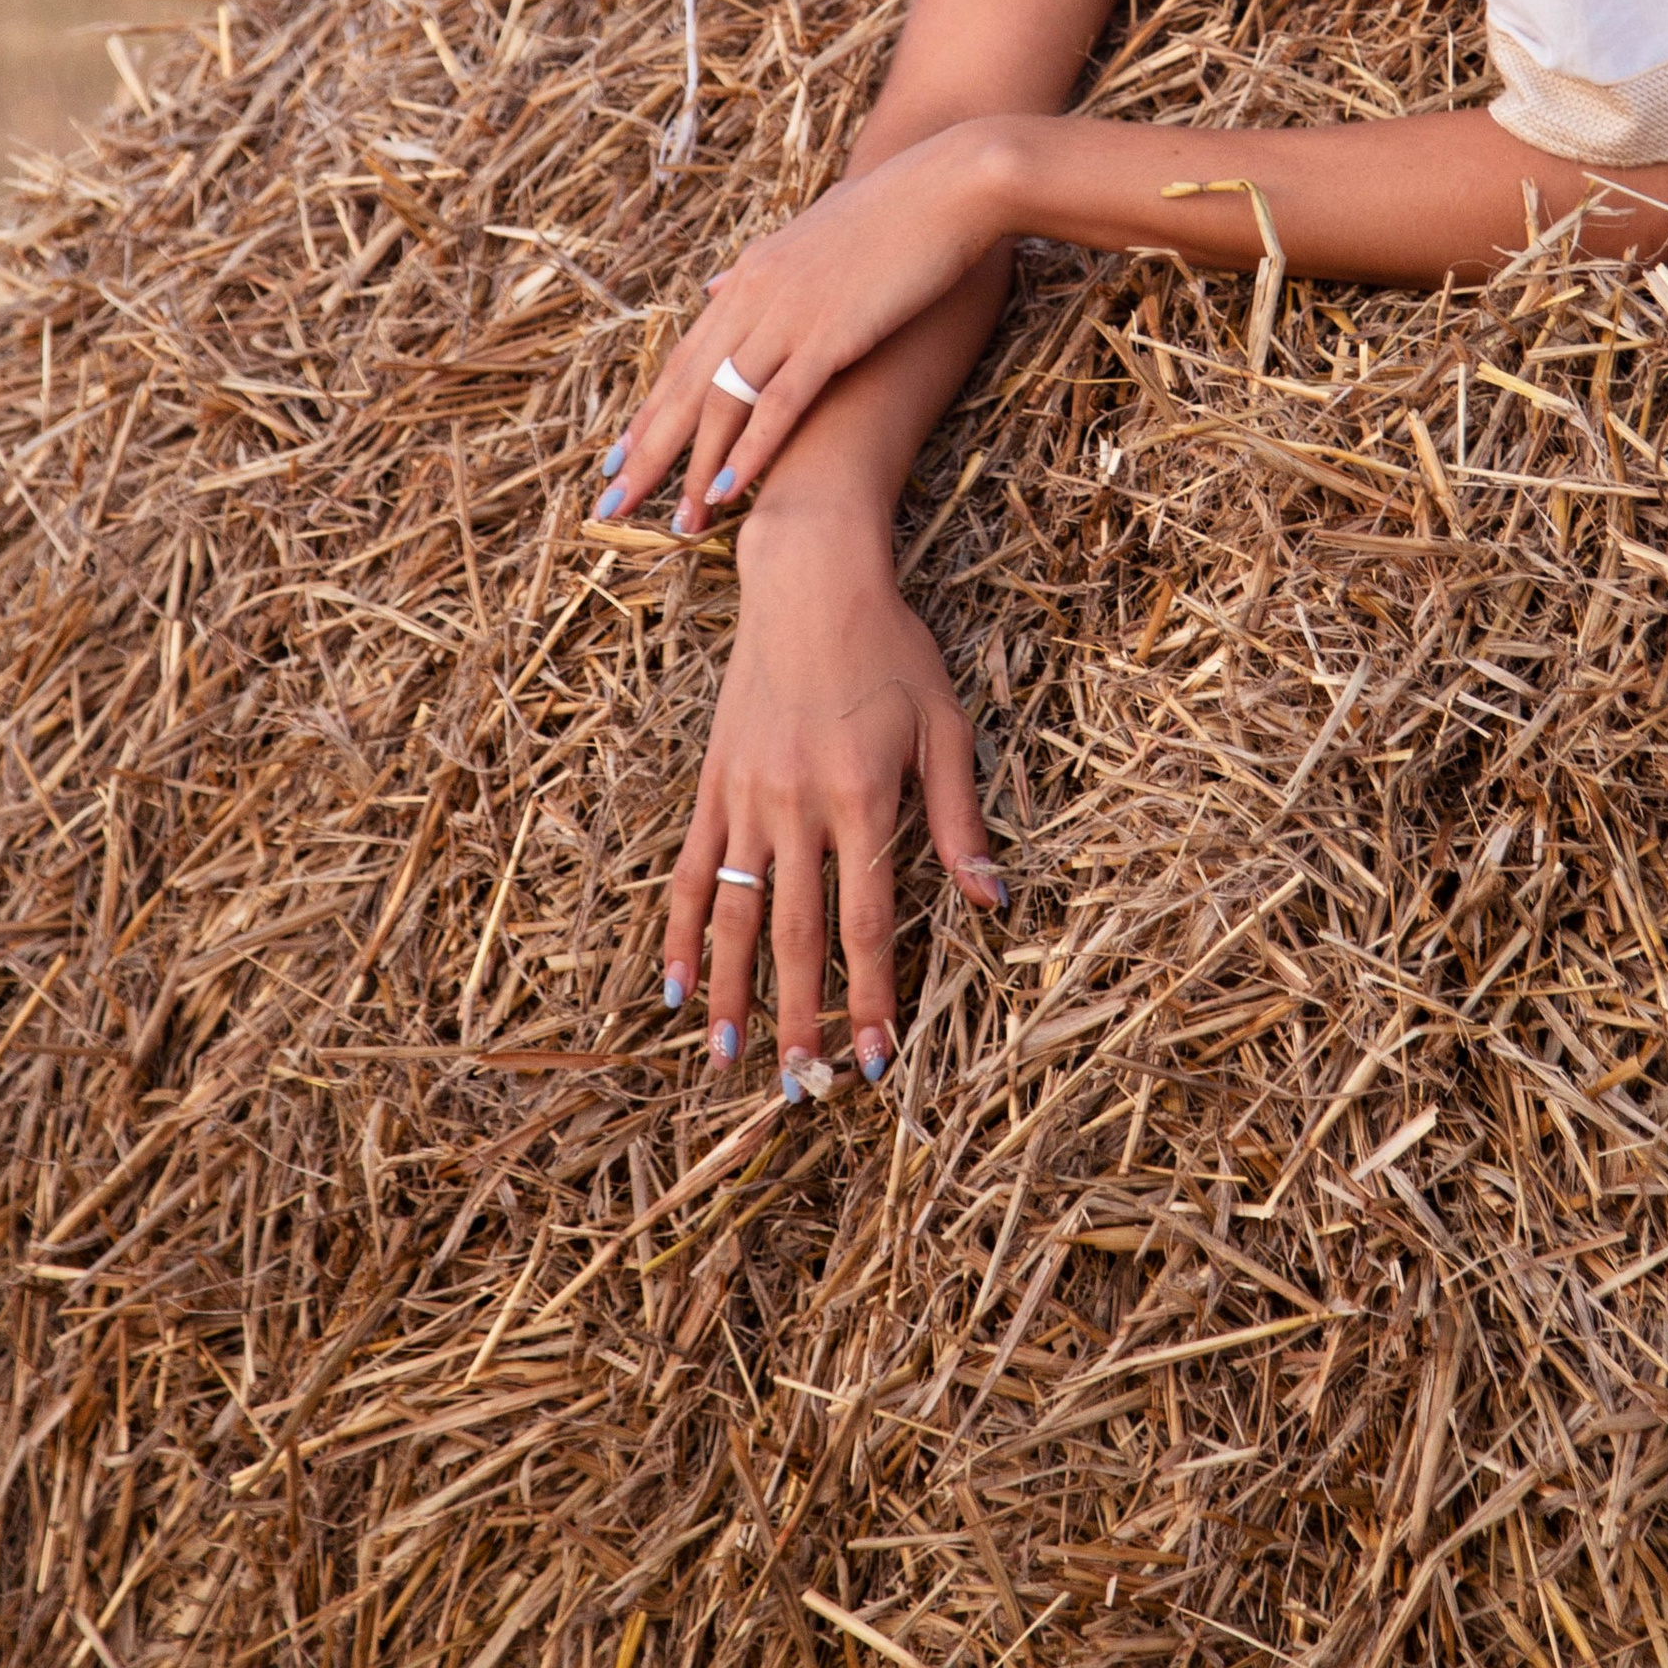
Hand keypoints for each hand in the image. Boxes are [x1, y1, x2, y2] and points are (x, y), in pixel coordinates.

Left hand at [598, 120, 1017, 530]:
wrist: (950, 183)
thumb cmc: (894, 208)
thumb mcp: (811, 233)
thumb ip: (760, 268)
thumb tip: (716, 288)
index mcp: (750, 275)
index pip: (685, 358)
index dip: (650, 412)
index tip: (618, 458)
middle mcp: (754, 294)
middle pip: (686, 388)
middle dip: (646, 452)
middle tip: (610, 506)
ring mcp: (790, 314)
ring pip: (722, 403)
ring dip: (694, 468)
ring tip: (674, 522)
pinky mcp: (833, 333)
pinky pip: (779, 404)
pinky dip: (750, 452)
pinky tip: (728, 492)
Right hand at [663, 503, 1004, 1088]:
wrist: (810, 577)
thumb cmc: (892, 649)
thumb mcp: (945, 726)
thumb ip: (959, 820)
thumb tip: (992, 902)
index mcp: (862, 796)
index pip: (867, 923)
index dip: (870, 999)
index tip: (874, 1062)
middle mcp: (797, 804)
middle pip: (797, 935)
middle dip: (800, 1019)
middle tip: (801, 1090)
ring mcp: (747, 795)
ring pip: (732, 913)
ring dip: (731, 993)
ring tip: (729, 1059)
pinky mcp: (714, 781)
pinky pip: (689, 868)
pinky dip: (679, 930)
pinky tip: (676, 985)